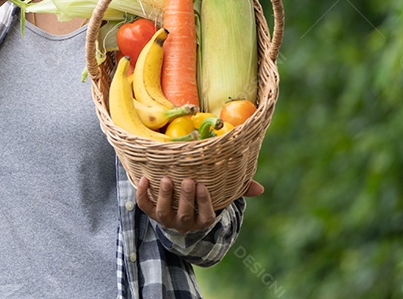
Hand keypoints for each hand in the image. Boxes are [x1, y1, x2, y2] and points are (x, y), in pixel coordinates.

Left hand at [135, 177, 264, 232]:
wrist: (176, 207)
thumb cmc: (202, 198)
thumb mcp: (220, 195)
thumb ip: (238, 190)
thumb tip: (260, 189)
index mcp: (201, 220)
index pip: (205, 217)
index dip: (204, 203)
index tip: (203, 187)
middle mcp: (183, 223)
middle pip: (184, 216)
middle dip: (186, 199)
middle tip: (188, 180)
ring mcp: (166, 219)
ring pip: (163, 213)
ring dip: (165, 197)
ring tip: (167, 179)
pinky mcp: (150, 212)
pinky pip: (144, 206)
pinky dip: (142, 194)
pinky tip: (144, 179)